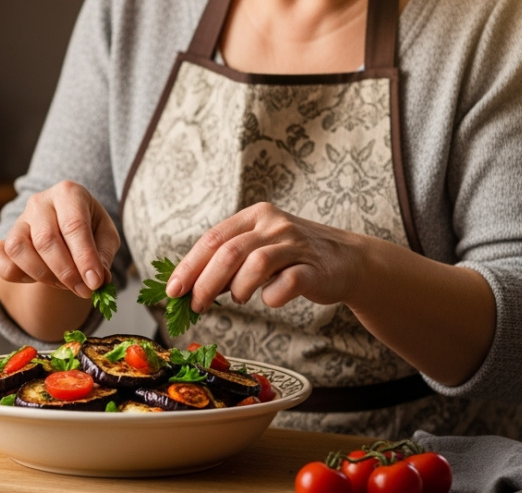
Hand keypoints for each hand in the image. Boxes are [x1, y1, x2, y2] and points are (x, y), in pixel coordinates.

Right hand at [0, 180, 119, 298]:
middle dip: (66, 272)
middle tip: (83, 290)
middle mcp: (39, 202)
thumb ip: (103, 255)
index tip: (94, 283)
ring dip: (42, 275)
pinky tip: (36, 278)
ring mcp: (18, 220)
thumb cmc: (90, 228)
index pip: (74, 226)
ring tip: (63, 283)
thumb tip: (98, 279)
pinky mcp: (3, 239)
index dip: (84, 258)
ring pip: (18, 249)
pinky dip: (16, 275)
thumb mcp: (106, 236)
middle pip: (45, 240)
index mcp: (68, 193)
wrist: (65, 227)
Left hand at [166, 202, 371, 312]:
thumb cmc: (293, 257)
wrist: (348, 260)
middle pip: (228, 252)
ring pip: (255, 264)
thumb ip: (228, 261)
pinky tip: (270, 298)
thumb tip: (188, 287)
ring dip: (237, 289)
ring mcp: (296, 244)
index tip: (173, 290)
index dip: (189, 266)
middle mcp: (274, 224)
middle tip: (196, 305)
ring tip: (237, 299)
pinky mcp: (315, 268)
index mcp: (254, 216)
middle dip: (205, 283)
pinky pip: (287, 284)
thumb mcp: (259, 247)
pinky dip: (272, 297)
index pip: (212, 238)